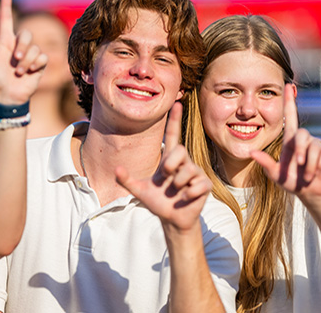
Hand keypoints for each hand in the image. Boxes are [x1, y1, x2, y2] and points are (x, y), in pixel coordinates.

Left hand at [0, 0, 46, 105]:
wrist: (8, 97)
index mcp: (5, 43)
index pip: (6, 21)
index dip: (6, 7)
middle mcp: (18, 47)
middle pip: (26, 34)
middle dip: (23, 45)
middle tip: (16, 58)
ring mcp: (29, 56)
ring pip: (34, 48)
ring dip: (26, 61)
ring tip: (19, 72)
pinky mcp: (39, 65)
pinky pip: (42, 57)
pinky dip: (35, 64)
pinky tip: (29, 72)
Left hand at [116, 103, 212, 231]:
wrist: (172, 219)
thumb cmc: (158, 202)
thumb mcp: (140, 191)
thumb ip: (127, 180)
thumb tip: (116, 170)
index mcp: (169, 160)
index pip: (172, 135)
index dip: (174, 120)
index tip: (176, 103)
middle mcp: (184, 163)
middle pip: (180, 151)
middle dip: (170, 165)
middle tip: (166, 178)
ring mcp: (195, 173)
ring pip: (188, 170)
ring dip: (177, 184)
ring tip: (175, 192)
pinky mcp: (204, 185)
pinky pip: (197, 184)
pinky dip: (188, 194)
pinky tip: (185, 198)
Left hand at [251, 84, 320, 206]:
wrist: (309, 192)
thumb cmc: (290, 181)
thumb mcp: (275, 174)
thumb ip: (265, 162)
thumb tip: (251, 152)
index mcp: (290, 141)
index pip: (290, 116)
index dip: (289, 102)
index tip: (288, 86)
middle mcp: (303, 140)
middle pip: (302, 133)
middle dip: (300, 149)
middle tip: (298, 164)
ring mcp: (316, 145)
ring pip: (312, 146)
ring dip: (307, 163)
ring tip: (306, 175)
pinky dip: (315, 168)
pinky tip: (314, 174)